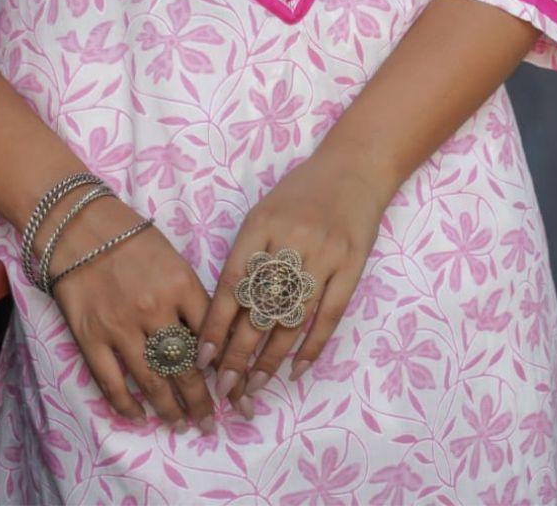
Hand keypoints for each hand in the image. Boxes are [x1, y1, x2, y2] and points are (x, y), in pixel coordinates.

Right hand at [44, 194, 218, 433]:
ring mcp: (121, 326)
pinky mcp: (91, 338)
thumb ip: (191, 298)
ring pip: (152, 381)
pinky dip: (126, 406)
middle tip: (210, 422)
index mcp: (180, 284)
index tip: (231, 388)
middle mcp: (154, 309)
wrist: (79, 226)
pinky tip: (139, 417)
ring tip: (182, 425)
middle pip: (185, 366)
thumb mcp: (173, 259)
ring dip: (170, 409)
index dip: (223, 367)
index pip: (210, 336)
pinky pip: (112, 383)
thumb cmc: (131, 238)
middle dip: (201, 400)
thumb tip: (210, 341)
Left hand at [195, 141, 390, 412]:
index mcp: (261, 225)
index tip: (201, 358)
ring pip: (293, 318)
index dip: (216, 325)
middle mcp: (291, 241)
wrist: (354, 169)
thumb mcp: (263, 213)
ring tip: (256, 384)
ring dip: (273, 357)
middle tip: (226, 387)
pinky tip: (297, 368)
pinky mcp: (352, 267)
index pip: (232, 285)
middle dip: (239, 353)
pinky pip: (330, 315)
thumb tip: (223, 313)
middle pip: (260, 308)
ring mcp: (325, 255)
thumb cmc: (300, 193)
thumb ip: (246, 256)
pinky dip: (313, 346)